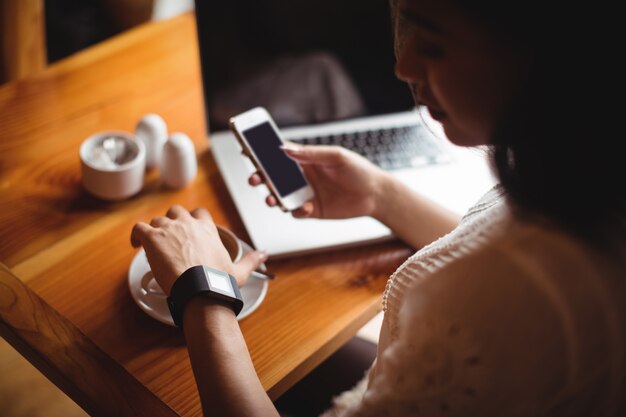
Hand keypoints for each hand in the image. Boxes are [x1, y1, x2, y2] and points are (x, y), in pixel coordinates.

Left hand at [130, 205, 266, 294]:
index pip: (199, 212)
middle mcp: (187, 224)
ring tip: (153, 244)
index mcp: (206, 228)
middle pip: (175, 211)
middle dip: (171, 221)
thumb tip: (265, 254)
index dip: (192, 219)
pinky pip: (138, 228)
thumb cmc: (218, 281)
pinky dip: (136, 235)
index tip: (190, 229)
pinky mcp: (152, 238)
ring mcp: (168, 229)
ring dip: (154, 230)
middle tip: (169, 237)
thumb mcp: (240, 270)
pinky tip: (136, 245)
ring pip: (156, 220)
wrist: (200, 289)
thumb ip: (252, 259)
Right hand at [249, 145, 390, 218]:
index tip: (247, 149)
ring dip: (272, 196)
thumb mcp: (336, 157)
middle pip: (274, 176)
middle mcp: (303, 176)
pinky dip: (296, 210)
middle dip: (261, 177)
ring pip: (281, 195)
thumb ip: (311, 154)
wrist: (376, 196)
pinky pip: (296, 212)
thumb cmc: (359, 170)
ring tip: (271, 198)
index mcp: (307, 159)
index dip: (263, 152)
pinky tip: (304, 208)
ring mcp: (306, 193)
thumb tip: (285, 149)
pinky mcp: (312, 210)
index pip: (280, 153)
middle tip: (254, 179)